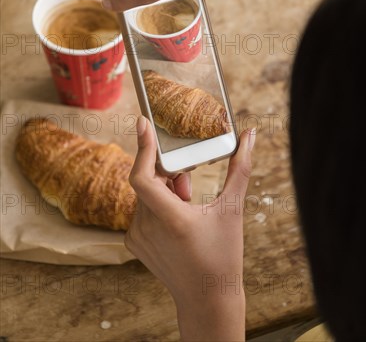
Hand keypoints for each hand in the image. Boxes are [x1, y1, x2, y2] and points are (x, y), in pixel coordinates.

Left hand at [125, 116, 255, 341]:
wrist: (207, 299)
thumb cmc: (223, 255)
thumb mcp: (233, 209)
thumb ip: (240, 168)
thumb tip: (249, 136)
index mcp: (171, 219)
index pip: (142, 176)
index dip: (141, 148)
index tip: (143, 124)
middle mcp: (148, 227)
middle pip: (149, 181)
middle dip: (168, 174)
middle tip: (189, 182)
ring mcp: (138, 236)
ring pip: (145, 194)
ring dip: (164, 190)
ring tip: (188, 203)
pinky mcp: (134, 242)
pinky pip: (141, 209)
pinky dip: (157, 204)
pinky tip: (177, 218)